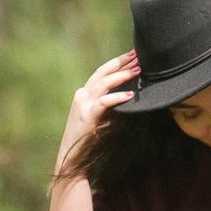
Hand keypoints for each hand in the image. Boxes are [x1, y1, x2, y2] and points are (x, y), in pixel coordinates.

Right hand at [58, 51, 138, 169]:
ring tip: (138, 71)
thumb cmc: (89, 138)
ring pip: (103, 83)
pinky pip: (104, 102)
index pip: (101, 73)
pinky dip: (118, 97)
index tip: (131, 55)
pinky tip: (131, 94)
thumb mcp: (99, 116)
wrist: (72, 156)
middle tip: (137, 55)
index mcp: (84, 94)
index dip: (116, 62)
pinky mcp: (88, 116)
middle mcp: (82, 95)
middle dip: (120, 62)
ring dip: (122, 75)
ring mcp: (83, 104)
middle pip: (102, 72)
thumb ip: (109, 105)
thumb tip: (130, 95)